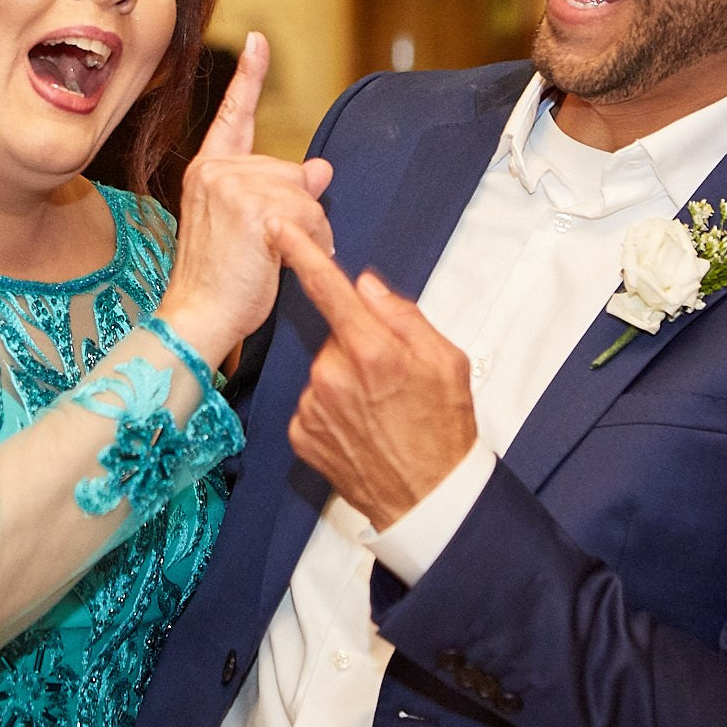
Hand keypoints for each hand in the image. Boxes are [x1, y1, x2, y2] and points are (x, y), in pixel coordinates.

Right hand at [156, 32, 333, 365]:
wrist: (199, 315)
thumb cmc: (223, 280)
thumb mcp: (252, 228)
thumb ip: (281, 193)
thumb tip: (322, 168)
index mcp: (209, 170)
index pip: (233, 115)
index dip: (250, 76)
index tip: (259, 40)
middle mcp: (216, 170)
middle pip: (292, 172)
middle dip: (301, 212)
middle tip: (274, 249)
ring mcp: (233, 187)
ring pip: (306, 196)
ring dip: (310, 233)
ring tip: (278, 259)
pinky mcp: (254, 209)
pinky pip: (310, 217)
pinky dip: (313, 244)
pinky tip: (285, 261)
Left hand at [278, 224, 477, 527]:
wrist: (428, 498)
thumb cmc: (444, 428)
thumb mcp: (446, 361)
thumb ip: (403, 315)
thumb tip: (367, 285)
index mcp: (372, 351)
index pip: (329, 288)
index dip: (303, 254)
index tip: (280, 227)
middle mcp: (333, 375)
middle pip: (335, 336)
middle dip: (358, 347)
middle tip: (391, 381)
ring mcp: (313, 407)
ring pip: (323, 371)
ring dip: (345, 381)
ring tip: (379, 412)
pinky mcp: (301, 433)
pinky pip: (312, 403)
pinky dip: (332, 409)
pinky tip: (360, 429)